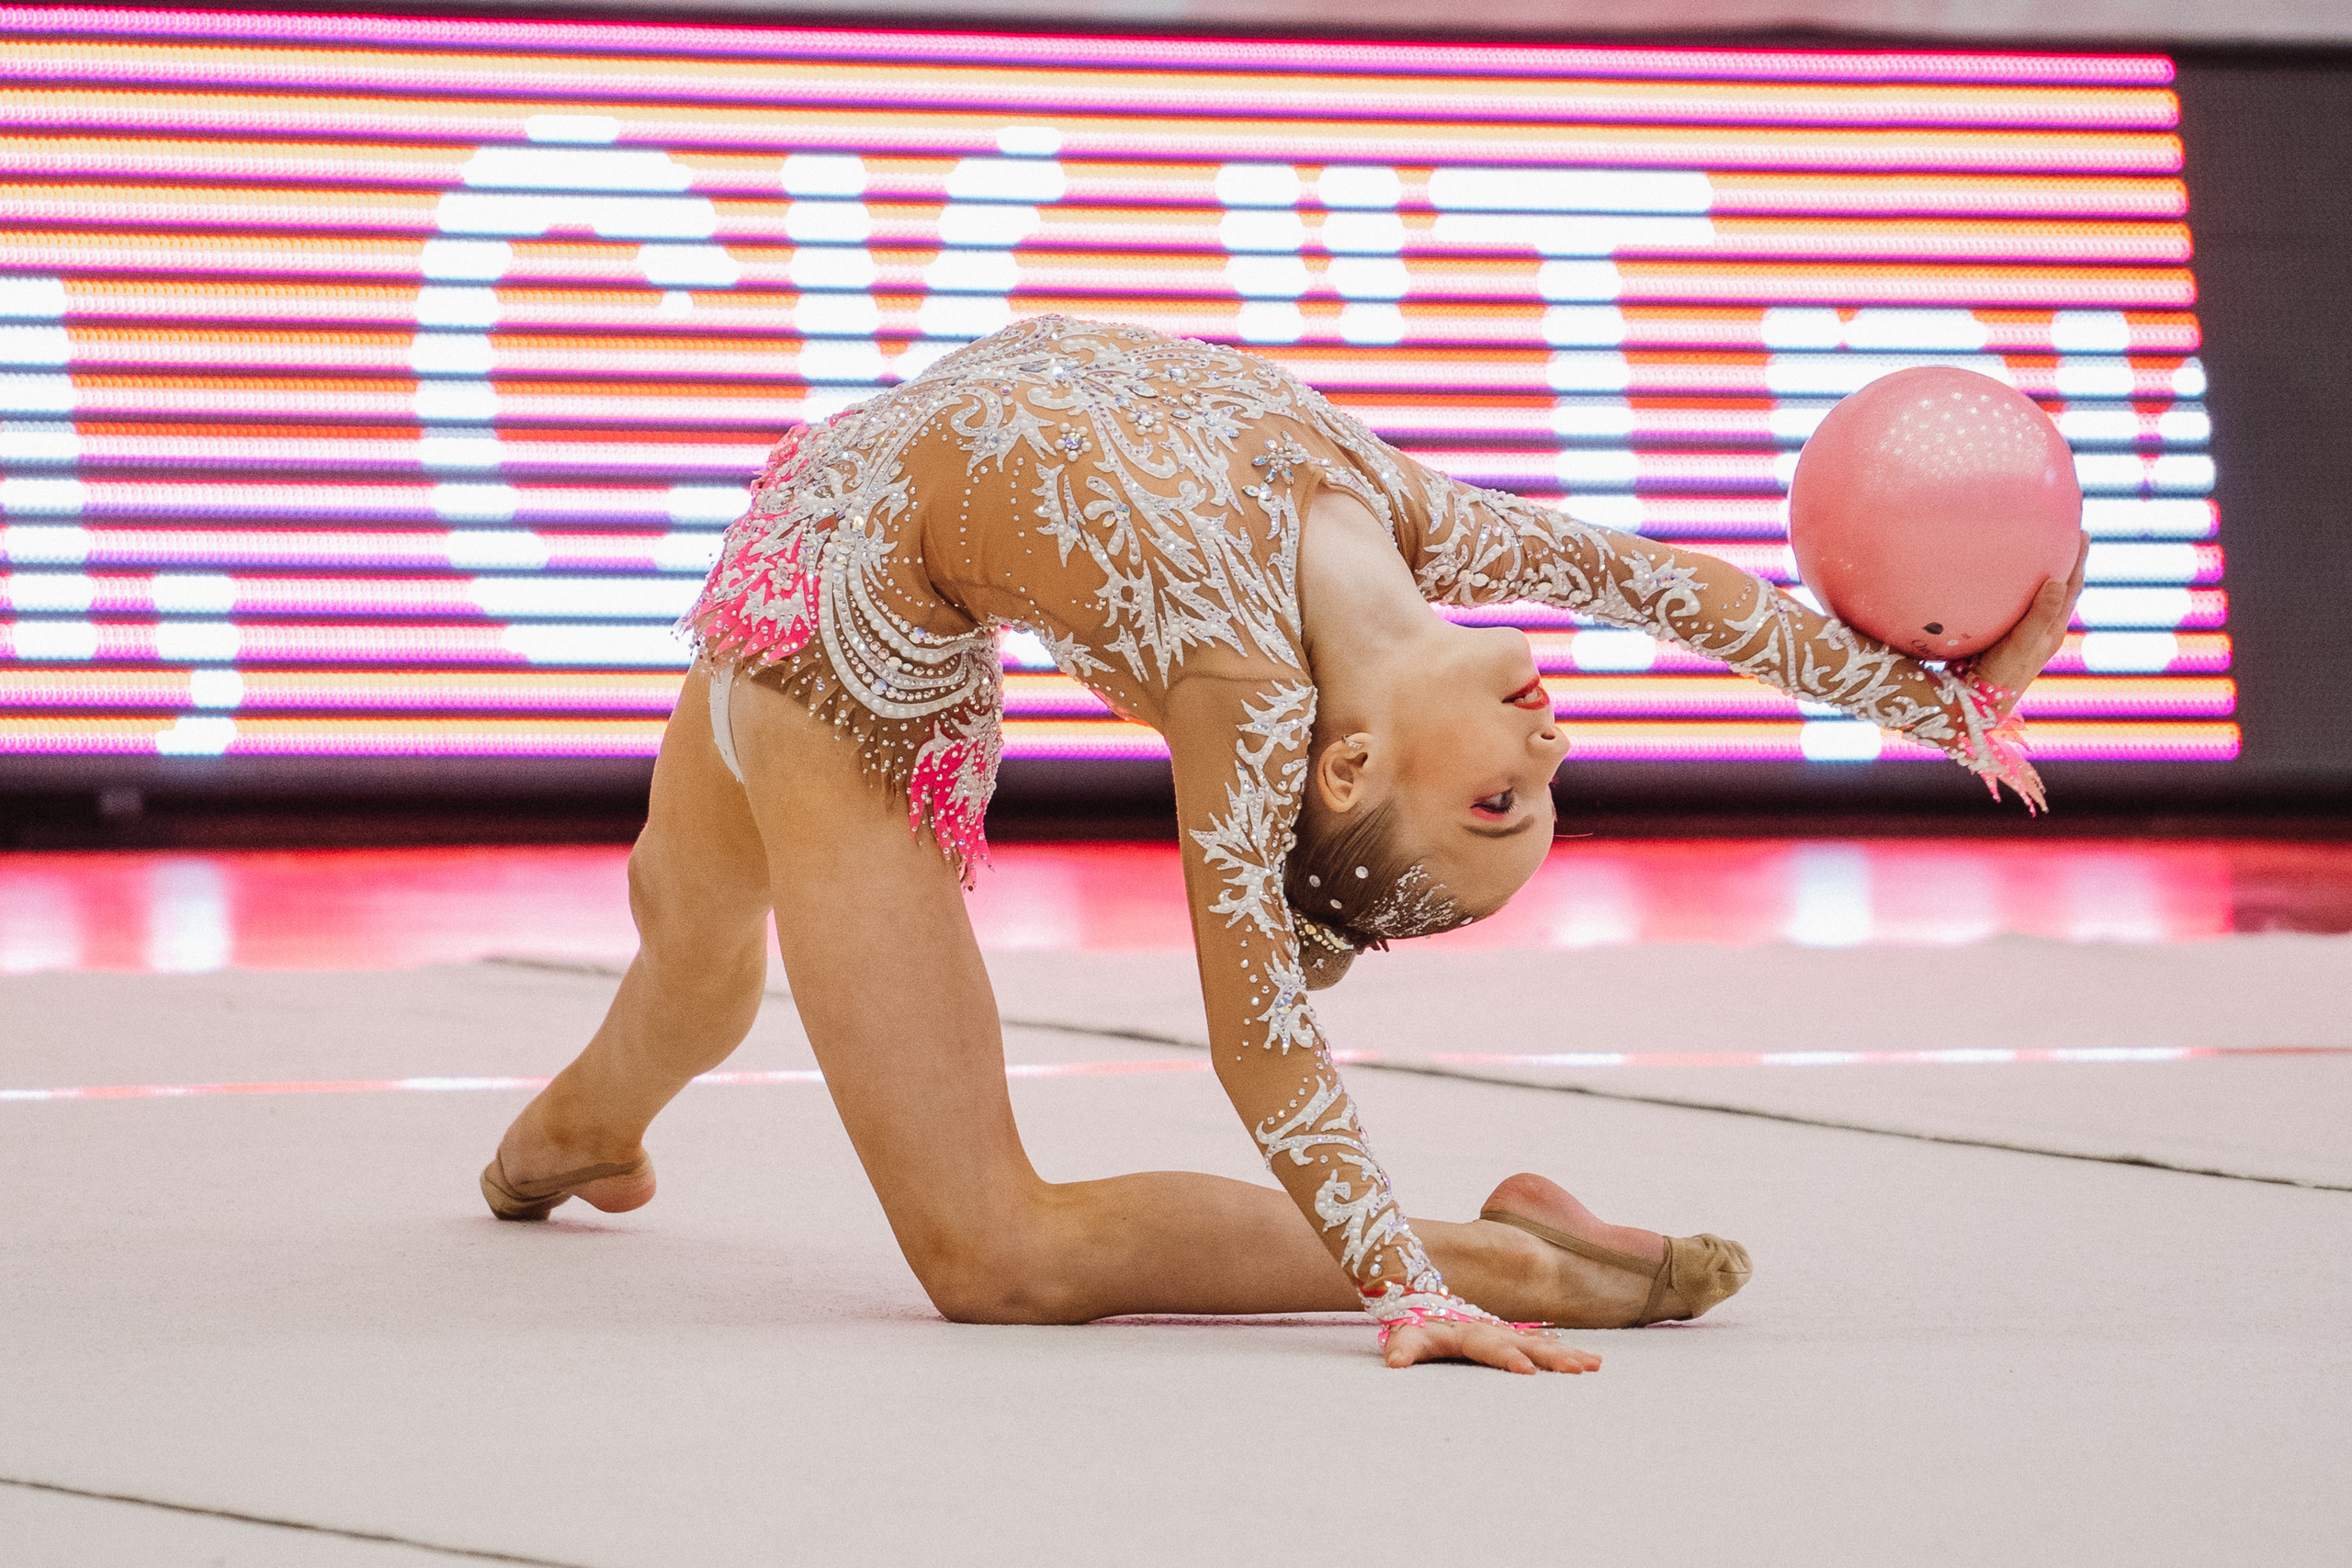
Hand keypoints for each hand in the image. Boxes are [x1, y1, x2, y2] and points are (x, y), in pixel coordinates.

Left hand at [1382, 1318, 1602, 1374]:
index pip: (1490, 1346)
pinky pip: (1541, 1343)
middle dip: (1552, 1357)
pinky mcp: (1510, 1337)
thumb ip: (1404, 1346)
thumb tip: (1395, 1362)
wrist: (1423, 1286)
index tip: (1527, 1370)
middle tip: (1578, 1369)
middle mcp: (1491, 1330)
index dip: (1507, 1357)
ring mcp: (1504, 1332)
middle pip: (1525, 1343)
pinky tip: (1587, 1360)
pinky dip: (1562, 1350)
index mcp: (1467, 1332)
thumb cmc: (1414, 1319)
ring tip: (1593, 1365)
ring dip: (1566, 1354)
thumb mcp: (1406, 1332)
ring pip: (1539, 1342)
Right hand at [1970, 531, 2089, 712]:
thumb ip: (2040, 614)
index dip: (2078, 560)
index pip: (2071, 587)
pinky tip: (2005, 587)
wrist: (1978, 705)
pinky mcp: (2005, 640)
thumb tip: (2058, 581)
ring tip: (2041, 555)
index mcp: (2052, 629)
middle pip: (2061, 590)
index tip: (2081, 532)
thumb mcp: (2023, 644)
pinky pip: (2020, 608)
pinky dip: (2021, 592)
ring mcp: (2025, 636)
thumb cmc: (2002, 675)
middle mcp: (2042, 630)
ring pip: (2041, 599)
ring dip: (2045, 576)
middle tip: (2066, 536)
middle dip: (2066, 563)